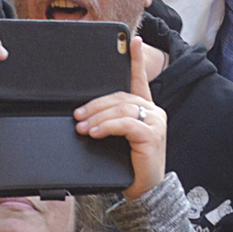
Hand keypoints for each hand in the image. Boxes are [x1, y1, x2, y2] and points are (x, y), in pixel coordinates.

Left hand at [76, 44, 165, 195]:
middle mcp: (154, 112)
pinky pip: (125, 124)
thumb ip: (110, 123)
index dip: (136, 59)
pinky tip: (94, 133)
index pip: (140, 80)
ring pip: (120, 109)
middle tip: (76, 114)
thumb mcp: (118, 140)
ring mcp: (155, 122)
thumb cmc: (130, 166)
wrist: (145, 191)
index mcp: (146, 109)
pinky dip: (107, 126)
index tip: (132, 40)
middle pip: (120, 97)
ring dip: (96, 117)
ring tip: (81, 126)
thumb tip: (84, 115)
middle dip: (95, 104)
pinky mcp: (152, 135)